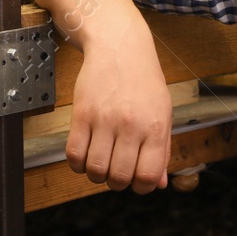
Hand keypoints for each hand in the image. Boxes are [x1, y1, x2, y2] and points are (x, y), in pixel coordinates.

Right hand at [65, 27, 171, 193]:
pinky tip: (86, 155)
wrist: (120, 48)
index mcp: (155, 127)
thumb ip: (162, 151)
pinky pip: (73, 154)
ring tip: (102, 163)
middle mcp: (131, 125)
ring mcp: (104, 120)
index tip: (138, 181)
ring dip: (97, 175)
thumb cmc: (145, 82)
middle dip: (118, 183)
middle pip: (119, 177)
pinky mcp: (81, 114)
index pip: (149, 175)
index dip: (143, 187)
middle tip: (118, 172)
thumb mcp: (163, 113)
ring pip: (95, 170)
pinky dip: (78, 164)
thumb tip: (160, 184)